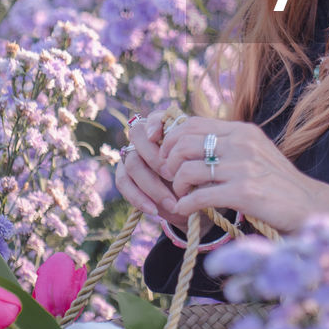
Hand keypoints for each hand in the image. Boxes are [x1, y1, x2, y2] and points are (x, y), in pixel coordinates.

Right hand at [114, 111, 214, 239]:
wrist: (193, 200)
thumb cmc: (201, 177)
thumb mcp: (204, 166)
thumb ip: (197, 155)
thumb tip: (198, 151)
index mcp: (165, 129)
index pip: (154, 118)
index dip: (153, 124)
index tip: (157, 136)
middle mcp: (144, 138)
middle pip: (137, 137)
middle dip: (156, 158)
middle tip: (174, 177)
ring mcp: (131, 155)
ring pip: (132, 163)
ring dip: (152, 185)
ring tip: (172, 203)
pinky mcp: (124, 175)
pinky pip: (124, 183)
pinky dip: (138, 198)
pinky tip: (154, 210)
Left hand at [156, 115, 328, 234]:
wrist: (310, 205)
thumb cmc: (278, 183)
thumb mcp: (255, 152)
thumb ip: (228, 145)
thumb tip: (190, 145)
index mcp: (243, 130)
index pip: (191, 124)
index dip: (170, 140)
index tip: (166, 158)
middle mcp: (242, 143)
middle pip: (183, 144)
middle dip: (168, 163)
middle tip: (169, 179)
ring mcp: (243, 167)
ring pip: (187, 170)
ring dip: (176, 186)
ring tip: (181, 195)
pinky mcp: (244, 192)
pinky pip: (199, 197)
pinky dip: (185, 205)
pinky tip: (185, 211)